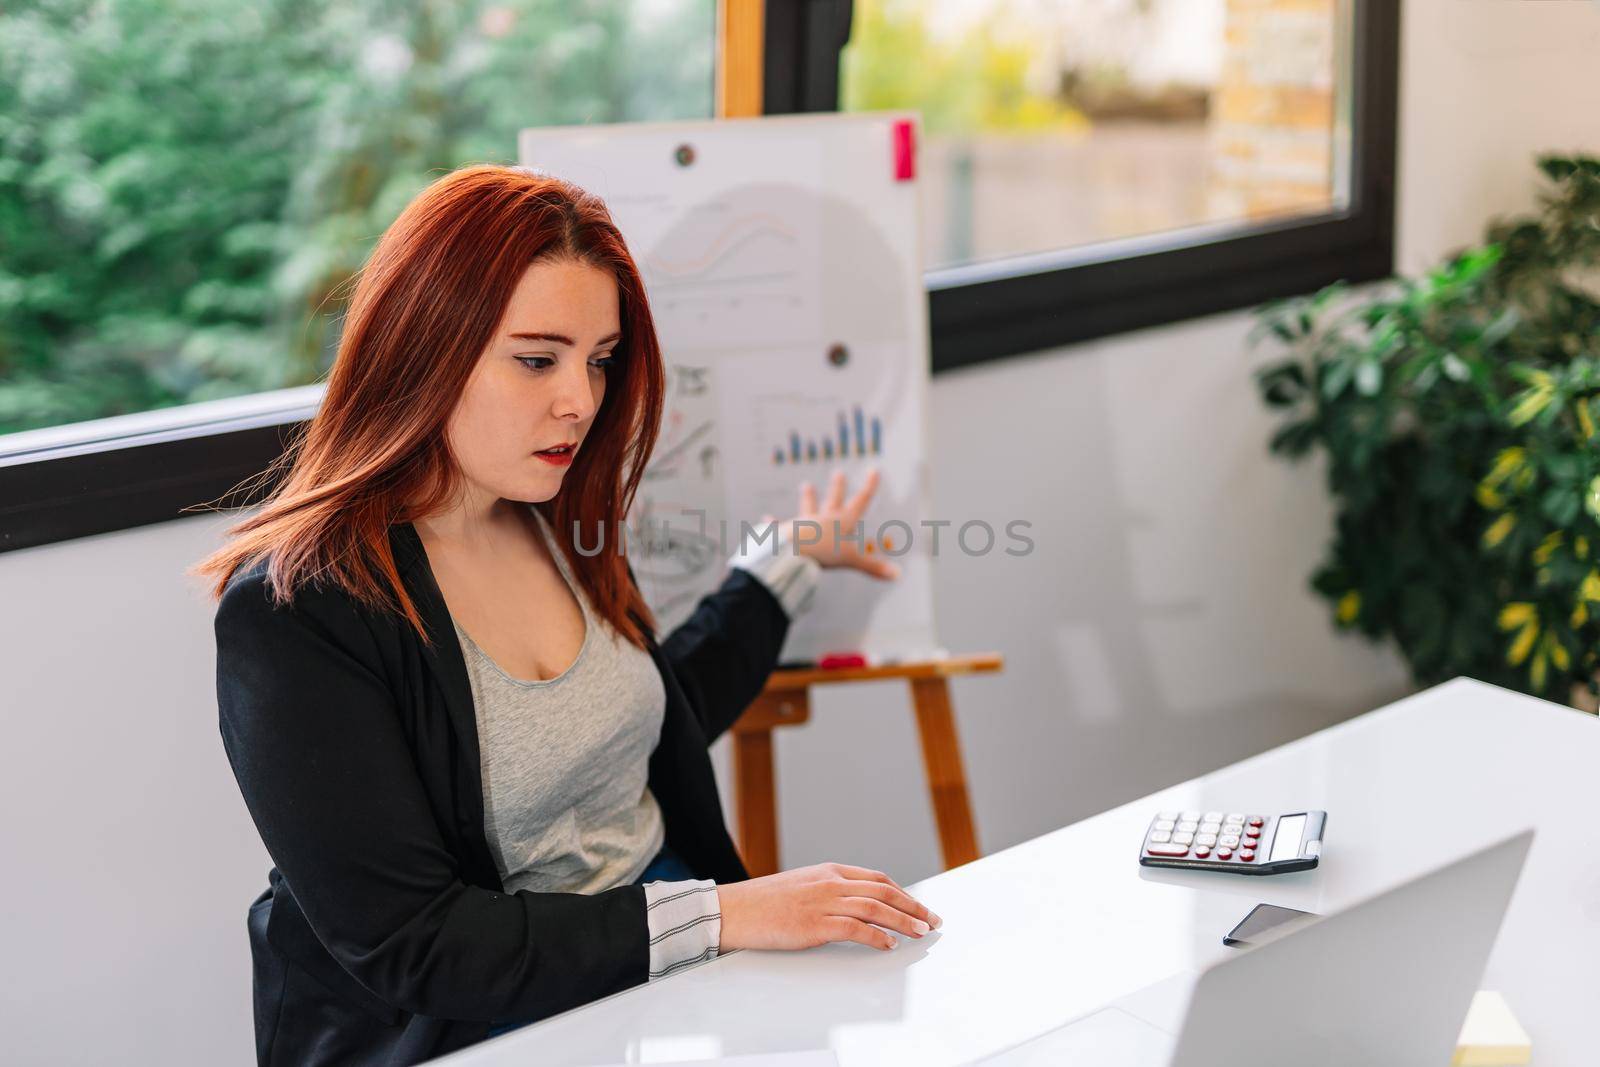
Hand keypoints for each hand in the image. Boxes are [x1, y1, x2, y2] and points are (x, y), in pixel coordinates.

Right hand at [717, 862, 941, 951]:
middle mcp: (830, 882)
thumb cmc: (764, 902)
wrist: (734, 909)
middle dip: (913, 906)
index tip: (918, 906)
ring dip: (903, 921)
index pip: (877, 879)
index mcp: (829, 871)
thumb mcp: (803, 886)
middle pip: (884, 892)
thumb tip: (856, 907)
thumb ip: (829, 892)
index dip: (903, 893)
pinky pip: (855, 928)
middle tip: (932, 920)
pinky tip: (889, 944)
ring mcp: (823, 902)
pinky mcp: (814, 924)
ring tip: (920, 932)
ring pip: (875, 908)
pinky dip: (877, 936)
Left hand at [771, 468, 899, 579]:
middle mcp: (824, 518)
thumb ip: (874, 567)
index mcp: (842, 522)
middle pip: (833, 499)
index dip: (869, 486)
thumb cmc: (824, 554)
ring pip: (808, 508)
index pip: (860, 501)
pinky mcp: (787, 532)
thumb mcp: (853, 561)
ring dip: (808, 498)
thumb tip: (897, 574)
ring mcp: (804, 523)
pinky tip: (766, 519)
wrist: (793, 551)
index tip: (874, 470)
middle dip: (838, 487)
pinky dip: (774, 523)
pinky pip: (780, 526)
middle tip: (838, 473)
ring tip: (806, 485)